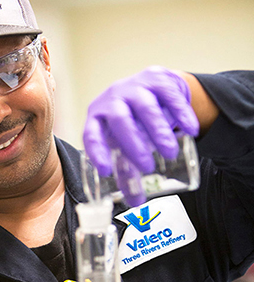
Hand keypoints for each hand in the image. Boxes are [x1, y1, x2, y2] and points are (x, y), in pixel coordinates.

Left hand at [83, 66, 198, 176]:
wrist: (154, 89)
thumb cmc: (135, 123)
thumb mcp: (126, 143)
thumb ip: (128, 171)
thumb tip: (135, 203)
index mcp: (98, 117)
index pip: (91, 135)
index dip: (97, 153)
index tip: (107, 172)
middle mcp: (113, 98)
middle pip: (120, 120)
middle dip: (133, 145)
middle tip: (147, 167)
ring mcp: (135, 85)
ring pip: (146, 108)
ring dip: (158, 131)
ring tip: (169, 153)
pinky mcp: (158, 78)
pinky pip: (170, 95)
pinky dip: (182, 114)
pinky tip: (190, 130)